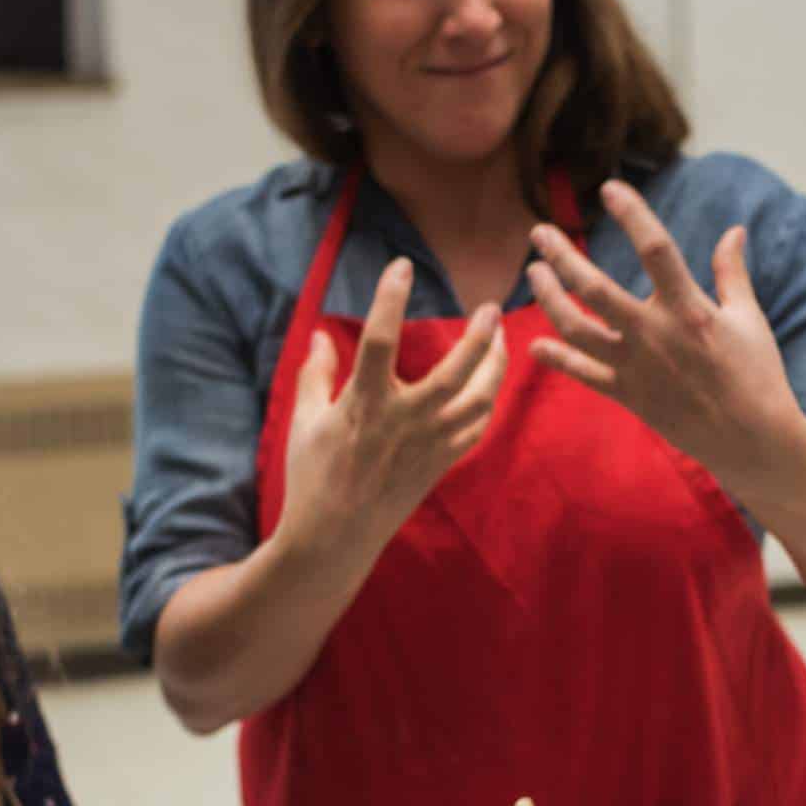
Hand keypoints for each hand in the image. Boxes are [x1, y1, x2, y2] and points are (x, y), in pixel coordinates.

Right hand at [278, 256, 508, 551]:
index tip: (401, 265)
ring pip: (476, 403)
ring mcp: (428, 447)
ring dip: (494, 369)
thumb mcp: (304, 421)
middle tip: (492, 307)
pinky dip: (487, 404)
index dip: (390, 298)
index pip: (380, 339)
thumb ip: (316, 374)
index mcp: (364, 405)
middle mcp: (403, 423)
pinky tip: (489, 386)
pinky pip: (475, 430)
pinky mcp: (440, 466)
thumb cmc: (311, 478)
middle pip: (453, 374)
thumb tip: (320, 333)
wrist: (334, 539)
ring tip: (501, 340)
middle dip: (477, 338)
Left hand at [525, 180, 804, 481]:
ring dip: (549, 299)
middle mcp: (655, 334)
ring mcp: (637, 367)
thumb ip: (732, 272)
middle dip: (561, 256)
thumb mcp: (749, 319)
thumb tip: (734, 230)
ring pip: (576, 329)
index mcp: (689, 309)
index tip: (609, 188)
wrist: (751, 440)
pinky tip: (534, 345)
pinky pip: (583, 374)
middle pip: (594, 287)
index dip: (632, 213)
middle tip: (539, 233)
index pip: (655, 248)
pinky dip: (556, 359)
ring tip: (535, 274)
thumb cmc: (757, 375)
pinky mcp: (629, 395)